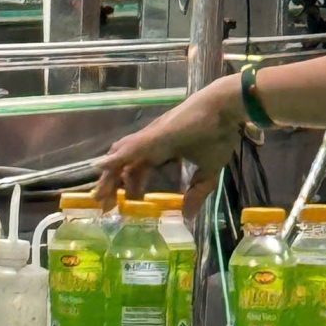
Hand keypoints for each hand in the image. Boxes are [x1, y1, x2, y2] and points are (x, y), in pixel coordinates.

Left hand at [95, 86, 242, 220]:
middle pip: (124, 165)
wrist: (226, 110)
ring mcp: (151, 138)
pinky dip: (115, 159)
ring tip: (99, 197)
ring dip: (108, 177)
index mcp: (163, 150)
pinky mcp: (154, 135)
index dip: (131, 186)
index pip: (138, 169)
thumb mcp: (209, 171)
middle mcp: (152, 143)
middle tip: (106, 207)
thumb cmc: (219, 134)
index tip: (127, 205)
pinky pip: (130, 148)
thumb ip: (197, 192)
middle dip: (112, 185)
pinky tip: (102, 167)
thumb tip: (188, 215)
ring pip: (121, 157)